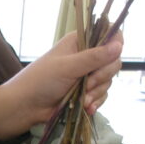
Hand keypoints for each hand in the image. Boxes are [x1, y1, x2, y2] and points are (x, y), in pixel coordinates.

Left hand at [0, 31, 123, 139]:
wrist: (25, 107)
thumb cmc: (41, 81)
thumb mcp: (68, 67)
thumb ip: (94, 57)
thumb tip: (119, 45)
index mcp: (80, 42)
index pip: (110, 35)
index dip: (115, 45)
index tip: (110, 57)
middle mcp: (86, 56)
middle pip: (113, 61)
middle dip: (103, 76)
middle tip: (87, 85)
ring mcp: (87, 75)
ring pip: (108, 81)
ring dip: (97, 92)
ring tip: (83, 100)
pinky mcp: (86, 93)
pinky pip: (102, 95)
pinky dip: (96, 102)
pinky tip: (87, 108)